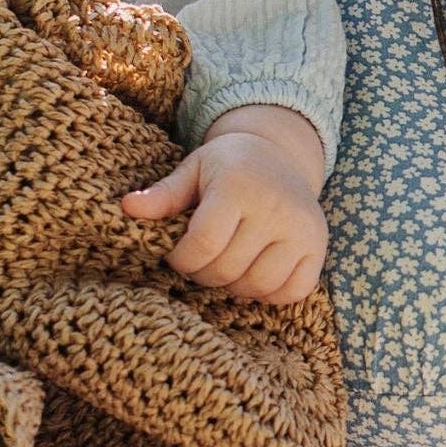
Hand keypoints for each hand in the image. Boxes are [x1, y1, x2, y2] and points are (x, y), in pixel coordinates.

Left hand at [121, 118, 327, 303]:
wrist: (281, 153)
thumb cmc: (229, 165)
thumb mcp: (194, 170)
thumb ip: (163, 194)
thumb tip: (127, 208)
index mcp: (238, 186)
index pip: (203, 244)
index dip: (181, 260)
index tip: (177, 254)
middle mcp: (275, 207)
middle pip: (227, 269)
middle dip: (204, 273)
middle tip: (201, 259)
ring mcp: (301, 228)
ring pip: (258, 285)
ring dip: (235, 285)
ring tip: (227, 264)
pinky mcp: (318, 246)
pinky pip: (292, 292)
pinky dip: (270, 293)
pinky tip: (255, 272)